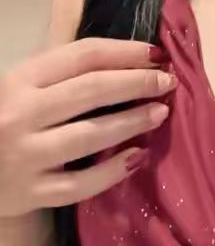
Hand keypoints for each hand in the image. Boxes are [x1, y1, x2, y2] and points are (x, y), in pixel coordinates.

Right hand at [0, 38, 175, 216]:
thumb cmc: (1, 116)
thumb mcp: (20, 85)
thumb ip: (60, 74)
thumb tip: (126, 60)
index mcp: (20, 79)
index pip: (83, 55)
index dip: (125, 51)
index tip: (156, 54)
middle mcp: (21, 114)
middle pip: (92, 90)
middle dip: (137, 83)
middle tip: (167, 82)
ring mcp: (25, 156)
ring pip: (91, 135)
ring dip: (132, 121)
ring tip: (160, 113)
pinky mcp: (29, 194)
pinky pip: (80, 185)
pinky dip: (113, 171)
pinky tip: (138, 157)